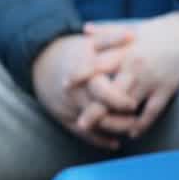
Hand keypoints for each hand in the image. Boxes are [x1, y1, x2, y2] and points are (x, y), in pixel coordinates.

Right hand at [31, 28, 135, 149]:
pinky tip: (114, 144)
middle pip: (94, 111)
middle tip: (135, 121)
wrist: (42, 61)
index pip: (99, 91)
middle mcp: (73, 92)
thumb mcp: (93, 42)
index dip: (116, 100)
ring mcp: (67, 106)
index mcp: (82, 73)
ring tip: (132, 128)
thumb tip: (133, 35)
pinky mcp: (63, 116)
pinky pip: (80, 133)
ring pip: (89, 124)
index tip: (133, 104)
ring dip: (111, 129)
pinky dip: (98, 140)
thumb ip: (113, 39)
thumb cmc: (76, 50)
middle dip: (115, 119)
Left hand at [78, 12, 178, 139]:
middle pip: (110, 92)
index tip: (66, 85)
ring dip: (116, 121)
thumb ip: (106, 30)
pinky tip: (133, 132)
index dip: (79, 75)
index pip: (96, 64)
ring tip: (105, 131)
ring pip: (129, 105)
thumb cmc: (160, 30)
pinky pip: (153, 111)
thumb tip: (83, 30)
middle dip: (94, 109)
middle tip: (81, 124)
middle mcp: (135, 66)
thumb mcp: (132, 27)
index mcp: (124, 51)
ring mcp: (151, 79)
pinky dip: (142, 124)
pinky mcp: (167, 88)